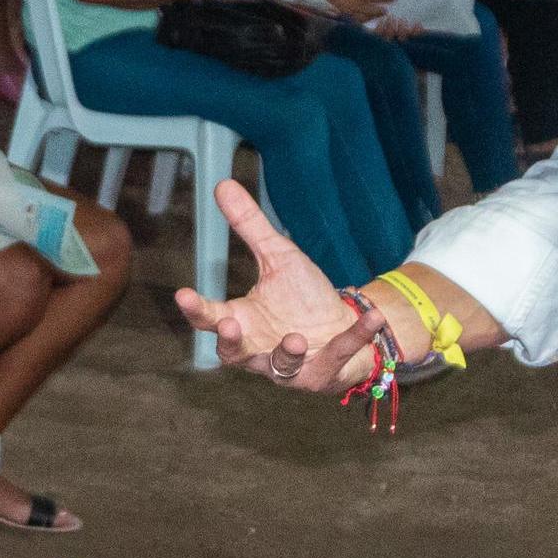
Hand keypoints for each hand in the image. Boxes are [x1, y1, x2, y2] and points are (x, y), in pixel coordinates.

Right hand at [173, 179, 383, 390]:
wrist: (342, 325)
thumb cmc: (302, 296)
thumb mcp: (277, 257)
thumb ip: (249, 227)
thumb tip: (222, 185)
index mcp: (243, 321)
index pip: (209, 319)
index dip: (196, 309)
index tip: (183, 294)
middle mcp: (259, 349)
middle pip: (234, 353)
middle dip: (230, 343)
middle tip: (229, 325)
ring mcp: (290, 366)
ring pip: (282, 366)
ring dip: (288, 353)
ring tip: (296, 338)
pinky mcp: (323, 372)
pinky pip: (339, 355)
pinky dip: (356, 337)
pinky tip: (374, 318)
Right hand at [322, 0, 393, 19]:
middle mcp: (354, 7)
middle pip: (371, 10)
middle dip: (380, 10)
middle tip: (387, 10)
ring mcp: (348, 14)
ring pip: (363, 17)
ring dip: (372, 16)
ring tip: (378, 15)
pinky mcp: (341, 17)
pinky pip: (353, 22)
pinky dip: (361, 21)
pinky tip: (363, 19)